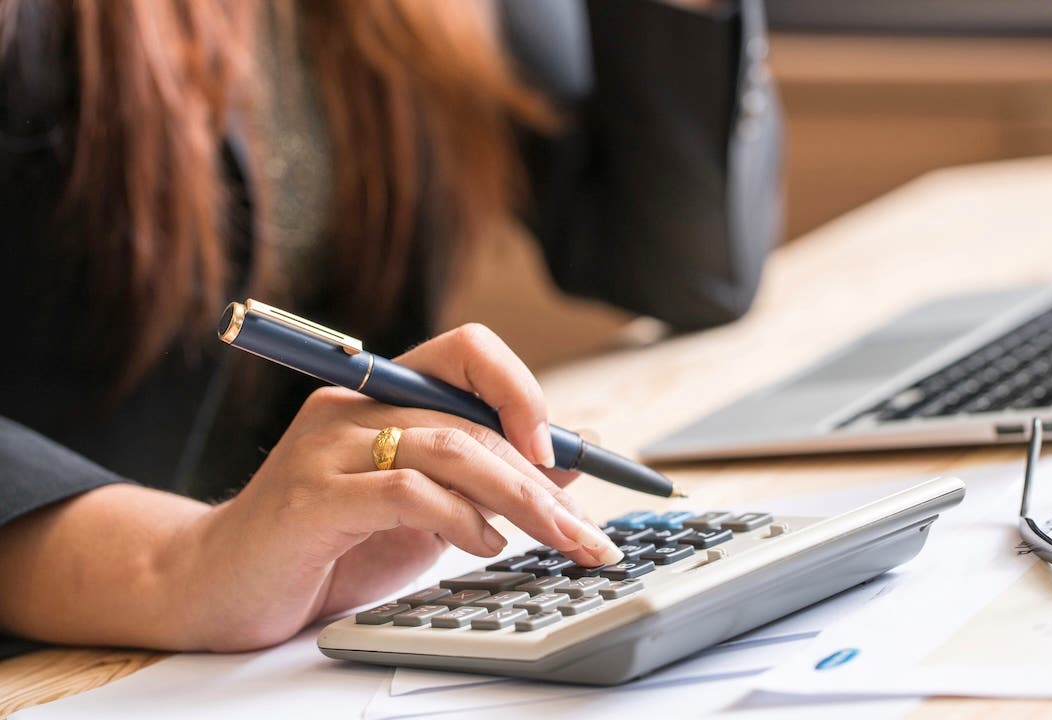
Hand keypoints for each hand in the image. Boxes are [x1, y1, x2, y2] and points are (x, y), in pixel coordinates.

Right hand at [181, 323, 622, 649]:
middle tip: (586, 530)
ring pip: (450, 447)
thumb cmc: (327, 543)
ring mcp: (328, 449)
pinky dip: (459, 518)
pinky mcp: (311, 499)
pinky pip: (406, 492)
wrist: (216, 585)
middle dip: (541, 477)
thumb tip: (570, 460)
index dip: (522, 389)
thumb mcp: (425, 508)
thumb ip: (485, 478)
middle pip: (473, 417)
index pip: (469, 349)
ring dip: (516, 498)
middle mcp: (355, 407)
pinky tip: (482, 543)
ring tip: (552, 539)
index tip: (558, 450)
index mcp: (383, 394)